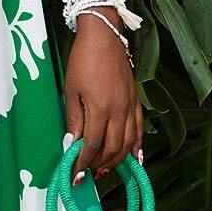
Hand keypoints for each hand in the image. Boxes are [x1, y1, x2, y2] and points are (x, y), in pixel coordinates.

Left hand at [62, 9, 143, 183]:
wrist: (104, 36)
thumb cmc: (83, 60)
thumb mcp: (71, 90)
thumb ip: (74, 120)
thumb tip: (72, 145)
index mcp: (100, 108)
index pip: (93, 145)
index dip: (84, 163)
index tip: (76, 174)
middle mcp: (119, 111)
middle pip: (113, 149)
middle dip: (100, 165)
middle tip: (89, 174)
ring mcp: (131, 106)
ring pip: (129, 143)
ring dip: (118, 160)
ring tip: (105, 170)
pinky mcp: (136, 101)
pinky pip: (139, 130)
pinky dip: (137, 147)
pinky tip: (134, 158)